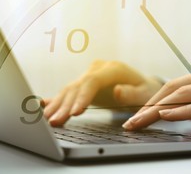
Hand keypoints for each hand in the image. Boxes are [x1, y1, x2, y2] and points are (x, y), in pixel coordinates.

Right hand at [44, 60, 161, 125]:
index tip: (74, 113)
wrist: (144, 86)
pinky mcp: (85, 82)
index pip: (93, 81)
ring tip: (47, 119)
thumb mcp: (145, 94)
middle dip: (65, 105)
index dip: (82, 97)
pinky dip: (57, 99)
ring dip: (58, 104)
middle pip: (78, 86)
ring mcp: (90, 74)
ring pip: (70, 89)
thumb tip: (118, 91)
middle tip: (56, 121)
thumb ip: (132, 93)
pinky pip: (70, 91)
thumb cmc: (146, 91)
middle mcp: (99, 69)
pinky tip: (43, 105)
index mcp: (113, 69)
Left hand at [122, 61, 190, 129]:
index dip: (158, 98)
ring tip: (138, 121)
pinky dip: (184, 109)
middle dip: (150, 103)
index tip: (142, 114)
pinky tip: (166, 115)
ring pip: (185, 93)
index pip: (181, 84)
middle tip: (132, 120)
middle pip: (176, 86)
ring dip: (158, 108)